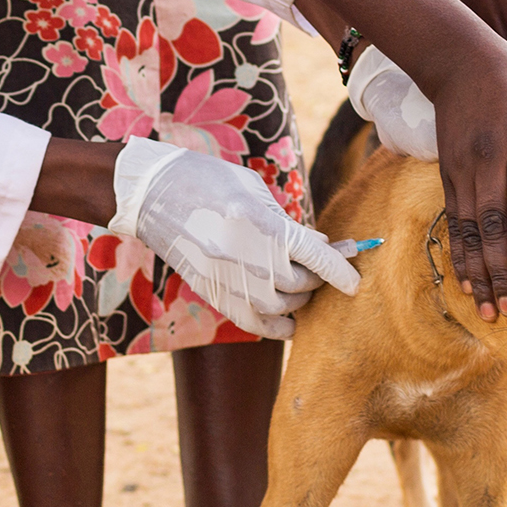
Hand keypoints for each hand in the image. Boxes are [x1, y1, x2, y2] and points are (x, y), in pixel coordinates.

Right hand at [110, 138, 362, 338]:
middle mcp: (244, 256)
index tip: (355, 280)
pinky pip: (253, 324)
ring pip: (281, 307)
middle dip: (318, 278)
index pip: (313, 256)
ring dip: (299, 300)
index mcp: (258, 223)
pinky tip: (289, 321)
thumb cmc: (205, 180)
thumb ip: (286, 223)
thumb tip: (318, 249)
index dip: (340, 269)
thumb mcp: (252, 191)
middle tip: (320, 268)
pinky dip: (277, 327)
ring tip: (302, 287)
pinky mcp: (211, 292)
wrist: (150, 194)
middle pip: (300, 283)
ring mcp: (225, 278)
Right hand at [429, 44, 506, 321]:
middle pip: (492, 221)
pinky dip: (461, 256)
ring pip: (470, 230)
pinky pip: (456, 224)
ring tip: (487, 309)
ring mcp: (465, 168)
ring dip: (478, 273)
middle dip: (499, 268)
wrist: (464, 62)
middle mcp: (490, 157)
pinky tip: (466, 285)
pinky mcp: (449, 176)